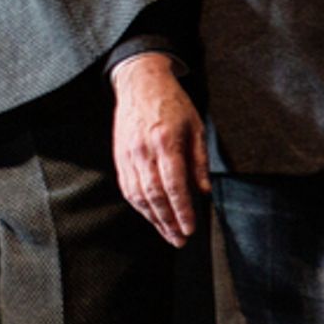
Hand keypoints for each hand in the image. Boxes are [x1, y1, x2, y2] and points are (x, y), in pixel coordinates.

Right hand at [110, 52, 209, 247]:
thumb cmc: (172, 104)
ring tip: (167, 233)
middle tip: (180, 240)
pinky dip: (139, 205)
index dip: (182, 210)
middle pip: (154, 195)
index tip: (191, 228)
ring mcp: (128, 154)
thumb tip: (203, 192)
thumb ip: (199, 161)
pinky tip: (150, 215)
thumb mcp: (196, 127)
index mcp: (165, 141)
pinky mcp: (119, 156)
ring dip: (153, 218)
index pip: (174, 185)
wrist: (140, 83)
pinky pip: (127, 187)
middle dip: (168, 222)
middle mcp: (143, 150)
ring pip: (138, 195)